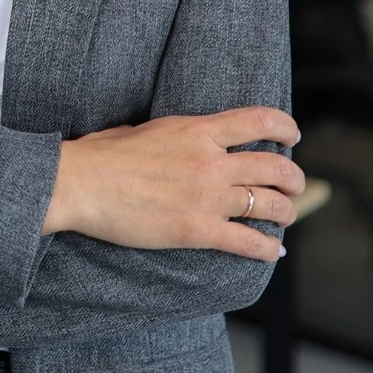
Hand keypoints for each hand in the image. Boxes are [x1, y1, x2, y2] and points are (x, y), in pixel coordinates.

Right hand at [41, 106, 304, 261]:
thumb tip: (191, 140)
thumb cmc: (101, 155)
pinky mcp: (197, 230)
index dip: (286, 127)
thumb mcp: (147, 129)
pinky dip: (267, 248)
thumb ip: (179, 135)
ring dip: (286, 213)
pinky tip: (272, 251)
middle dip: (294, 179)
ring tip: (285, 217)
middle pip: (276, 168)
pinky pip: (248, 241)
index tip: (292, 137)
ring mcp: (207, 197)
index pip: (260, 121)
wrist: (79, 184)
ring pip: (271, 205)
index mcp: (198, 130)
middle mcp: (211, 162)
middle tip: (294, 186)